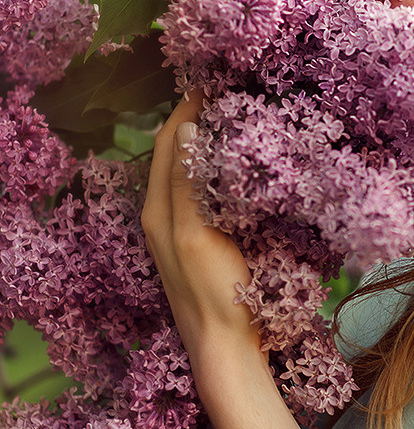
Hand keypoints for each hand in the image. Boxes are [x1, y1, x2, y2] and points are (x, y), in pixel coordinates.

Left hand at [142, 92, 261, 362]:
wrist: (225, 348)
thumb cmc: (212, 293)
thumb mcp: (195, 234)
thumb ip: (187, 183)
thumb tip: (185, 127)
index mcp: (156, 208)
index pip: (166, 141)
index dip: (185, 108)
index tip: (212, 80)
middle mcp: (164, 213)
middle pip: (175, 152)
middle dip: (197, 119)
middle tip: (228, 92)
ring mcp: (183, 228)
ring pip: (191, 170)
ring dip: (209, 142)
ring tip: (237, 117)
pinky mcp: (203, 240)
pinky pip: (206, 190)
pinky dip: (219, 168)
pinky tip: (241, 165)